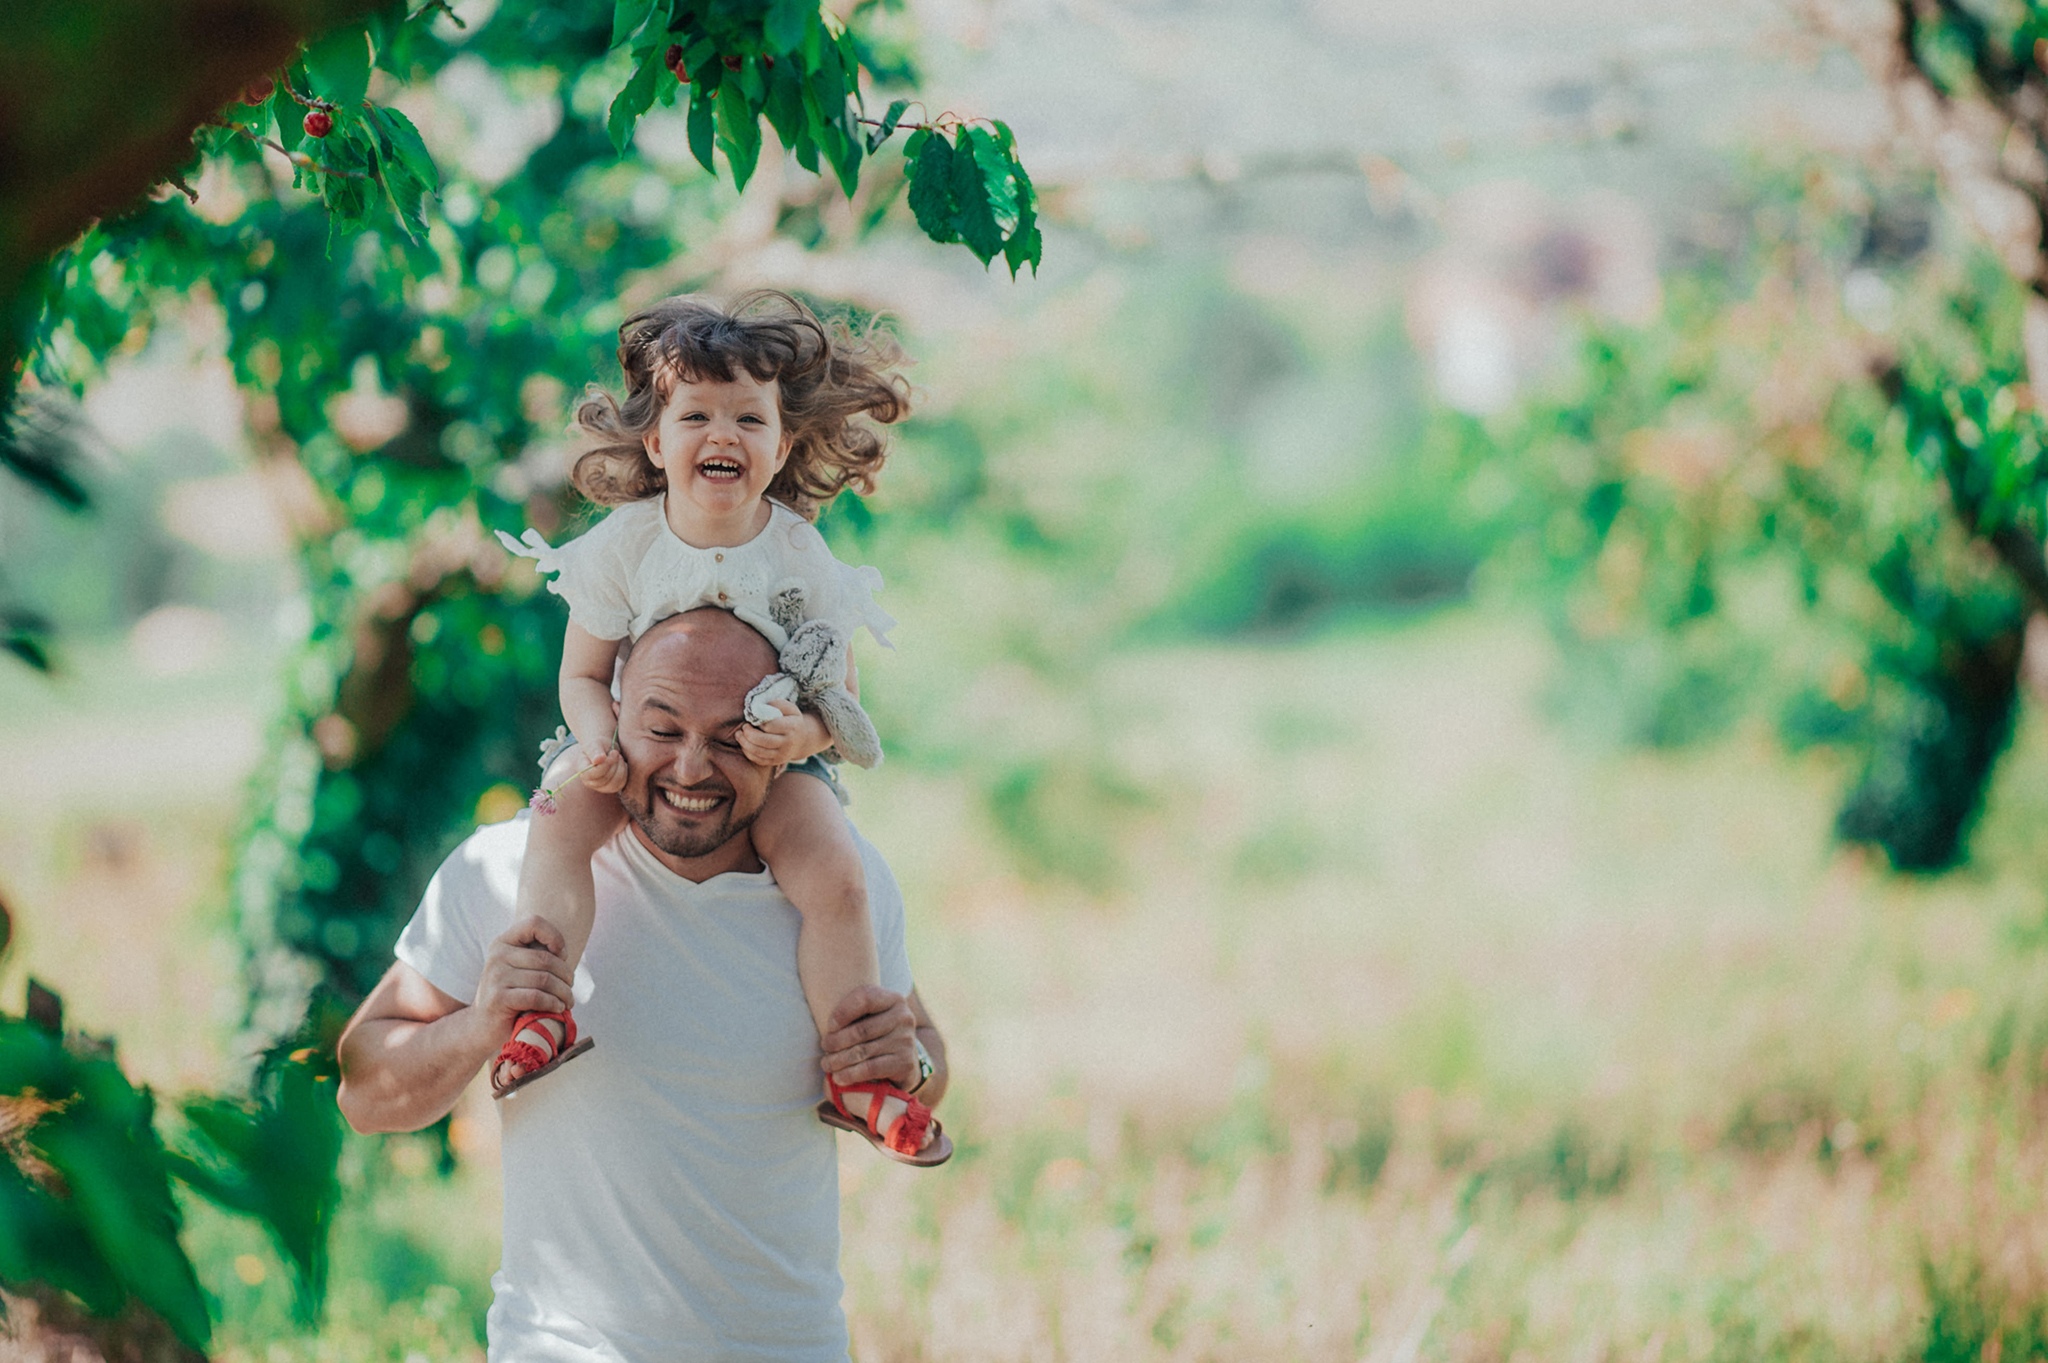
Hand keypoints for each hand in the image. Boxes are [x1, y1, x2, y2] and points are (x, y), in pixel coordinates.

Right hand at [476, 916, 575, 1030]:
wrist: (483, 1026)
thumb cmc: (511, 995)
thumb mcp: (520, 970)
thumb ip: (536, 957)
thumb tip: (566, 954)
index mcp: (503, 943)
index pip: (534, 923)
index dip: (555, 936)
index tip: (563, 956)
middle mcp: (497, 955)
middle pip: (546, 959)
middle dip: (566, 975)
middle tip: (570, 988)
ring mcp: (496, 976)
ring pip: (544, 979)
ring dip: (564, 993)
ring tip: (568, 1001)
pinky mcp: (498, 998)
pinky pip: (536, 996)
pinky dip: (553, 1003)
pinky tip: (558, 1008)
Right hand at [579, 739, 626, 794]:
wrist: (603, 749)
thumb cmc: (597, 745)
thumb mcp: (594, 743)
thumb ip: (594, 751)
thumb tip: (598, 759)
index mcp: (582, 770)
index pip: (592, 774)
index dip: (605, 765)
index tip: (613, 752)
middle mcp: (589, 781)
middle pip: (604, 780)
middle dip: (614, 765)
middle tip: (616, 752)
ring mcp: (599, 786)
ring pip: (613, 785)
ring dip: (620, 769)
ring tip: (619, 757)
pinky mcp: (610, 787)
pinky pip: (620, 785)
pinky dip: (624, 773)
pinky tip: (621, 764)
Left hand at [737, 699, 830, 768]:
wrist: (802, 740)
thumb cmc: (791, 720)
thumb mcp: (789, 708)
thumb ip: (775, 704)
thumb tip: (759, 708)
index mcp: (792, 727)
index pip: (770, 726)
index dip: (758, 721)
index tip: (753, 718)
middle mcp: (788, 743)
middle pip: (763, 740)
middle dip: (748, 733)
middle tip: (744, 726)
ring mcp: (782, 755)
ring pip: (758, 752)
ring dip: (744, 742)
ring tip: (739, 734)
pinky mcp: (775, 762)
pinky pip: (757, 759)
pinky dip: (747, 751)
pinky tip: (744, 743)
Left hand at [819, 985, 918, 1091]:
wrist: (904, 1061)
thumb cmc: (878, 1034)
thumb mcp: (871, 1016)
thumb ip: (854, 1011)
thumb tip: (825, 1024)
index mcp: (893, 999)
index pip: (865, 998)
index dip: (842, 1011)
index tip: (829, 1026)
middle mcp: (903, 1017)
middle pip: (861, 1030)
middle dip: (836, 1041)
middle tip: (825, 1047)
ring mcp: (905, 1041)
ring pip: (862, 1051)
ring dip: (838, 1060)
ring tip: (826, 1064)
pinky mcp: (904, 1063)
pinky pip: (870, 1068)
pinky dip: (850, 1074)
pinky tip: (838, 1077)